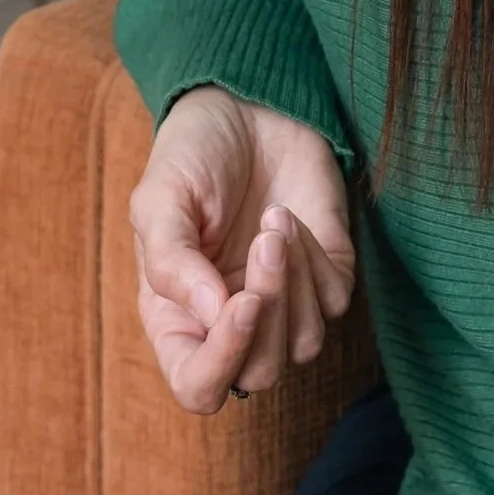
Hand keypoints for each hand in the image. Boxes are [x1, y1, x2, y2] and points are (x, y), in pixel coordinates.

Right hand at [129, 86, 355, 412]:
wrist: (246, 107)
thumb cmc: (192, 156)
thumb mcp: (159, 199)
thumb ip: (171, 262)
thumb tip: (212, 315)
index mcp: (179, 319)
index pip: (198, 387)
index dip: (220, 364)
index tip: (241, 302)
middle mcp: (230, 323)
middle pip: (258, 374)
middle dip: (269, 311)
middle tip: (264, 239)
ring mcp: (283, 304)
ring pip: (303, 344)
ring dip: (295, 282)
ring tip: (273, 219)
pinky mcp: (326, 276)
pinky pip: (334, 301)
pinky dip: (316, 259)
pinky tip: (290, 216)